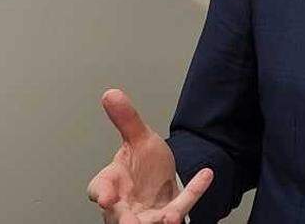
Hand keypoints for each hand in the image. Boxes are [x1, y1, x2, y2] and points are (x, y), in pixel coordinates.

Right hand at [87, 89, 212, 222]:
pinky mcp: (168, 212)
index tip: (105, 197)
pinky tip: (205, 175)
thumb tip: (111, 93)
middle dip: (126, 220)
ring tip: (170, 219)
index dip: (102, 193)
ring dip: (158, 222)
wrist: (163, 176)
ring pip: (149, 222)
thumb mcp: (137, 138)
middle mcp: (125, 204)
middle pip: (121, 216)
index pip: (100, 189)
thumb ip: (126, 119)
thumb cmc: (142, 164)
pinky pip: (182, 204)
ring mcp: (147, 213)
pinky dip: (194, 192)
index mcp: (112, 183)